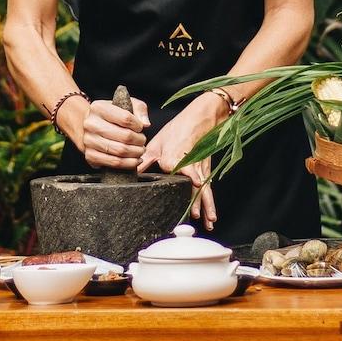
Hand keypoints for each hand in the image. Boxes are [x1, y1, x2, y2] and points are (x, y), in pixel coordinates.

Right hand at [77, 92, 148, 169]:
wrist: (91, 126)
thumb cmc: (111, 115)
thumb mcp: (125, 104)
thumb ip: (139, 108)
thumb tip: (145, 123)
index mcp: (99, 108)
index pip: (125, 118)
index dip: (138, 125)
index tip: (140, 127)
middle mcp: (91, 124)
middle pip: (125, 136)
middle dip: (140, 140)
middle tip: (143, 140)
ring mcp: (89, 141)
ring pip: (120, 151)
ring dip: (136, 152)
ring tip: (140, 150)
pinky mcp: (90, 156)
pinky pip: (114, 163)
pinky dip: (129, 164)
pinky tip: (135, 160)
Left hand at [139, 94, 221, 226]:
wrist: (201, 118)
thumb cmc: (179, 128)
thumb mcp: (157, 143)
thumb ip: (145, 160)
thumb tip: (132, 170)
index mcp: (172, 161)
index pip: (167, 180)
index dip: (164, 194)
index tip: (162, 208)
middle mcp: (187, 168)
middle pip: (190, 191)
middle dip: (192, 208)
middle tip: (190, 222)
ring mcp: (199, 170)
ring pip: (203, 192)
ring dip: (205, 208)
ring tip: (208, 222)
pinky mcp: (205, 170)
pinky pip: (207, 189)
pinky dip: (209, 201)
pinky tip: (209, 214)